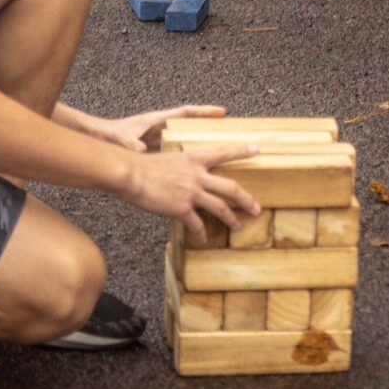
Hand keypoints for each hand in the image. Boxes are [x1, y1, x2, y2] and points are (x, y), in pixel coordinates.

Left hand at [87, 103, 225, 154]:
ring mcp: (159, 141)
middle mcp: (161, 130)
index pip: (185, 113)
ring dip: (200, 149)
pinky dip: (186, 163)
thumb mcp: (120, 139)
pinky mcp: (155, 153)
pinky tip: (196, 176)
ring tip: (221, 158)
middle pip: (191, 128)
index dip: (204, 113)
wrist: (96, 140)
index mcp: (157, 121)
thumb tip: (141, 149)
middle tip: (230, 136)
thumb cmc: (107, 136)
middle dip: (209, 130)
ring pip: (185, 143)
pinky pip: (176, 156)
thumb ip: (131, 144)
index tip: (223, 112)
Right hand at [123, 143, 260, 244]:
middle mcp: (198, 176)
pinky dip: (201, 233)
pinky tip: (203, 239)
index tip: (256, 150)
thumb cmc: (141, 165)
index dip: (241, 151)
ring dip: (231, 219)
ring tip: (238, 227)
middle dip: (246, 199)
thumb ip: (180, 168)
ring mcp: (192, 193)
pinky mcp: (181, 208)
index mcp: (194, 159)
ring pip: (220, 208)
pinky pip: (197, 224)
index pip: (223, 153)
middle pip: (231, 188)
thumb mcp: (167, 158)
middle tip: (257, 208)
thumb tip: (182, 174)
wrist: (131, 174)